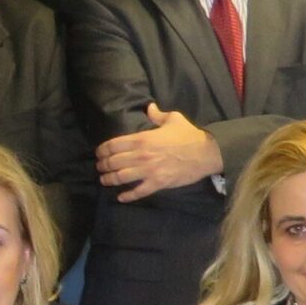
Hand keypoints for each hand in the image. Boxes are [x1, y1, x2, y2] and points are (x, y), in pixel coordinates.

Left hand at [94, 103, 221, 200]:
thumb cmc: (189, 136)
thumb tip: (149, 107)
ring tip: (104, 180)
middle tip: (99, 167)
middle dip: (103, 165)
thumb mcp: (174, 119)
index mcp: (142, 139)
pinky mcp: (157, 183)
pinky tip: (120, 197)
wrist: (206, 153)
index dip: (102, 150)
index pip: (113, 145)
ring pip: (121, 177)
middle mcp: (141, 156)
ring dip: (109, 179)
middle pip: (113, 162)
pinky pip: (138, 192)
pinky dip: (127, 196)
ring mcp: (148, 171)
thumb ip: (158, 115)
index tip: (99, 153)